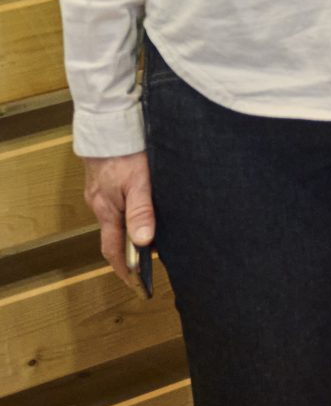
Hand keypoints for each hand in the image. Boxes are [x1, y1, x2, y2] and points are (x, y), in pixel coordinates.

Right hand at [82, 152, 154, 288]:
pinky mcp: (107, 179)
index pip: (112, 249)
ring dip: (131, 230)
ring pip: (117, 218)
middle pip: (114, 235)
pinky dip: (130, 213)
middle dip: (128, 252)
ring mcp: (102, 191)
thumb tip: (143, 241)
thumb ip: (142, 210)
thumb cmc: (126, 149)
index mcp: (107, 209)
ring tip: (153, 239)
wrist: (110, 120)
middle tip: (149, 264)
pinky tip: (145, 209)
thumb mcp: (140, 181)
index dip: (123, 269)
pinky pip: (118, 203)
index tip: (135, 285)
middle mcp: (101, 203)